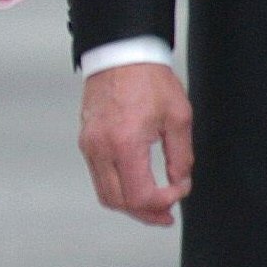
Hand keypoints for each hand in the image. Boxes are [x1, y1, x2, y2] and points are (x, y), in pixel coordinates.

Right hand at [79, 63, 192, 226]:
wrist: (120, 52)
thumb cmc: (148, 78)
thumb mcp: (178, 116)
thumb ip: (181, 156)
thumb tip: (179, 181)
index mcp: (125, 143)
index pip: (141, 195)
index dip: (164, 202)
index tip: (180, 190)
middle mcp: (101, 147)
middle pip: (118, 202)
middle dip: (146, 213)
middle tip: (167, 214)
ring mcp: (89, 144)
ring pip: (105, 193)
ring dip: (129, 204)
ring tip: (152, 204)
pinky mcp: (86, 138)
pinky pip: (98, 175)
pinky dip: (117, 187)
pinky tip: (135, 183)